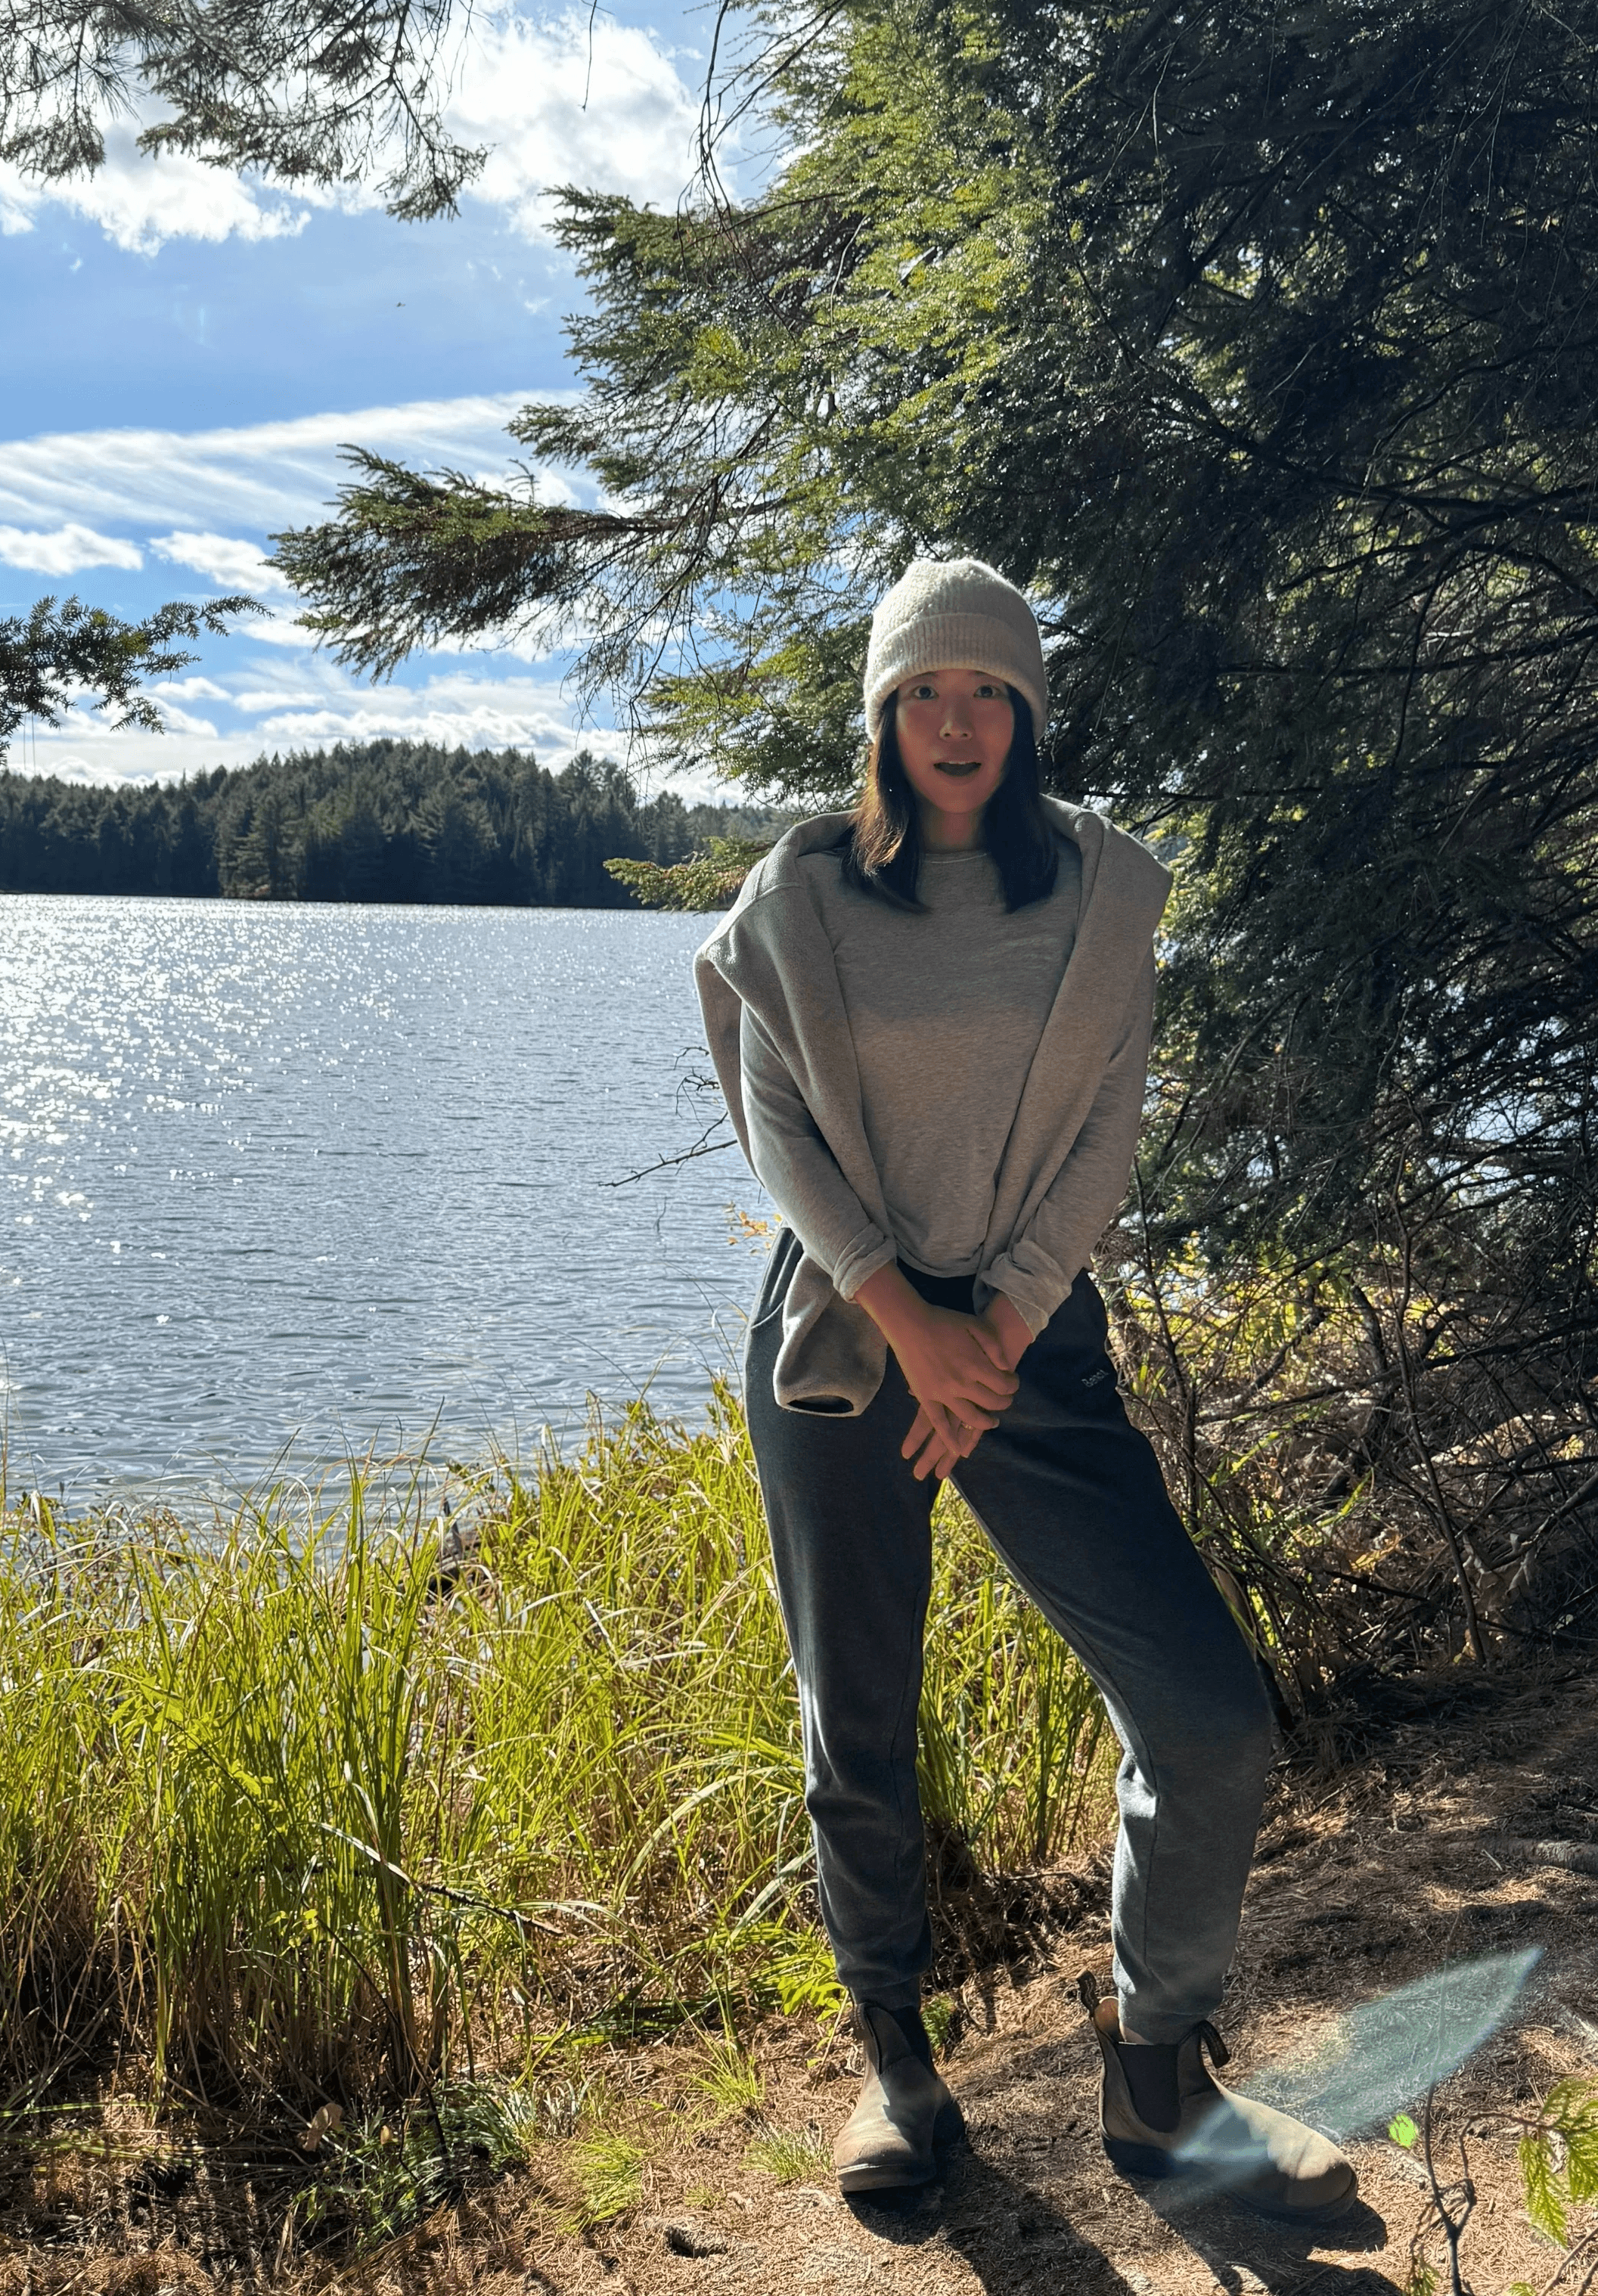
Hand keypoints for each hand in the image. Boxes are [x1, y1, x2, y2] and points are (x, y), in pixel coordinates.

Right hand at [853, 1267, 1022, 1481]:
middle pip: (991, 1402)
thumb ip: (994, 1346)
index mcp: (976, 1365)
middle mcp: (962, 1383)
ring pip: (970, 1418)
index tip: (1012, 1382)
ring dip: (985, 1422)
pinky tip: (958, 1450)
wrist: (910, 1323)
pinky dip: (950, 1438)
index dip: (1012, 1385)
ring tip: (992, 1422)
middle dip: (1003, 1402)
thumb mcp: (976, 1324)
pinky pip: (939, 1423)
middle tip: (1005, 1400)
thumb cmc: (943, 1321)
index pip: (1004, 1385)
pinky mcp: (926, 1397)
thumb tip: (1005, 1367)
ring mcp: (943, 1393)